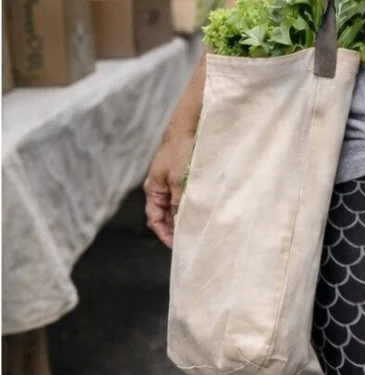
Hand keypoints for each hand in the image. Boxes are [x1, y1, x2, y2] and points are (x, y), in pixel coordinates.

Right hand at [144, 126, 195, 247]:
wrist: (187, 127)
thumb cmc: (179, 151)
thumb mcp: (178, 180)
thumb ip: (178, 203)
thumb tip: (180, 224)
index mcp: (153, 190)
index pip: (154, 220)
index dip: (164, 234)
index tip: (177, 246)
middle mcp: (160, 189)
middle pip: (165, 216)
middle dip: (174, 229)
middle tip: (190, 241)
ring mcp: (171, 183)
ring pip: (175, 207)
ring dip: (184, 218)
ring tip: (197, 230)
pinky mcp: (182, 178)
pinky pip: (184, 198)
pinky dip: (190, 207)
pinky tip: (202, 212)